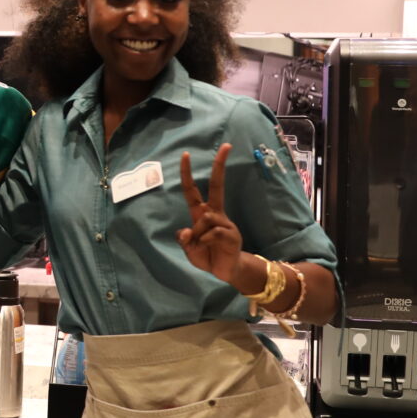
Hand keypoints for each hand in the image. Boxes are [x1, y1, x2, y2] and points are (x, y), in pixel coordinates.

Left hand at [176, 145, 248, 288]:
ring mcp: (224, 222)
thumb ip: (185, 240)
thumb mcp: (189, 249)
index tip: (185, 155)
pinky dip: (204, 243)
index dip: (187, 174)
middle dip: (219, 165)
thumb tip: (187, 231)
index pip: (192, 190)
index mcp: (201, 214)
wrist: (225, 272)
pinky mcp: (231, 234)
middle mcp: (214, 214)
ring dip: (198, 235)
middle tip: (225, 145)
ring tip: (202, 247)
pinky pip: (212, 233)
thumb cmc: (207, 256)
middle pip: (217, 185)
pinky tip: (209, 250)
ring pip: (206, 218)